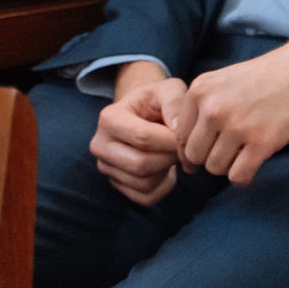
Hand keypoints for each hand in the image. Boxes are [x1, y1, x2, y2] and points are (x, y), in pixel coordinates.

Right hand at [91, 62, 188, 204]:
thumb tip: (177, 129)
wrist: (145, 113)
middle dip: (170, 157)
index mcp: (108, 118)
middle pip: (141, 164)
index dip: (172, 140)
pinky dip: (164, 186)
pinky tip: (167, 167)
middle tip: (182, 146)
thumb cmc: (158, 100)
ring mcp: (106, 168)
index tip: (188, 134)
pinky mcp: (117, 185)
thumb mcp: (169, 90)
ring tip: (172, 152)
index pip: (143, 138)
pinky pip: (146, 197)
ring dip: (168, 170)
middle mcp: (100, 145)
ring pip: (144, 183)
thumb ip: (176, 103)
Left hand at [172, 28, 288, 184]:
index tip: (210, 148)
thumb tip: (186, 154)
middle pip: (195, 155)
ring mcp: (237, 126)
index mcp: (200, 90)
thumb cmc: (268, 76)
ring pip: (215, 168)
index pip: (180, 135)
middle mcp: (213, 108)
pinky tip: (254, 163)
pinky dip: (244, 176)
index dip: (194, 147)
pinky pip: (239, 176)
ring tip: (246, 150)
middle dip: (211, 157)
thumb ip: (202, 108)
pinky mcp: (262, 142)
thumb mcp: (225, 80)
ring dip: (230, 165)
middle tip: (231, 149)